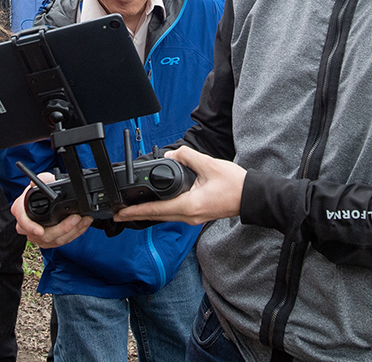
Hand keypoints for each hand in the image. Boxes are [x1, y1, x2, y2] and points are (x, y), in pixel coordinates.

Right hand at [11, 172, 92, 247]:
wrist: (46, 198)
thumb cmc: (42, 190)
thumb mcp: (43, 180)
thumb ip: (43, 178)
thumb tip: (38, 182)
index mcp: (20, 211)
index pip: (23, 222)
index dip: (30, 227)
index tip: (40, 231)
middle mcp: (26, 227)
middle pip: (44, 235)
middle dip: (63, 228)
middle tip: (76, 218)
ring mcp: (37, 236)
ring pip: (56, 240)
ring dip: (73, 230)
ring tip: (84, 219)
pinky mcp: (48, 241)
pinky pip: (62, 240)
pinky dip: (75, 233)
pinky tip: (82, 225)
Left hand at [114, 146, 245, 224]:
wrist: (252, 197)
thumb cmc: (235, 185)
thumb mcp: (209, 164)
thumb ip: (186, 156)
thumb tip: (170, 155)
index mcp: (189, 206)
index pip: (155, 210)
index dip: (135, 211)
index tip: (121, 212)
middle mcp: (189, 215)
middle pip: (156, 217)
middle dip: (137, 214)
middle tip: (120, 212)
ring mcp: (193, 217)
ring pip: (165, 217)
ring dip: (148, 213)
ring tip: (133, 209)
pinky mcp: (197, 214)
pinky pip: (174, 214)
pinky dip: (161, 211)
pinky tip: (156, 206)